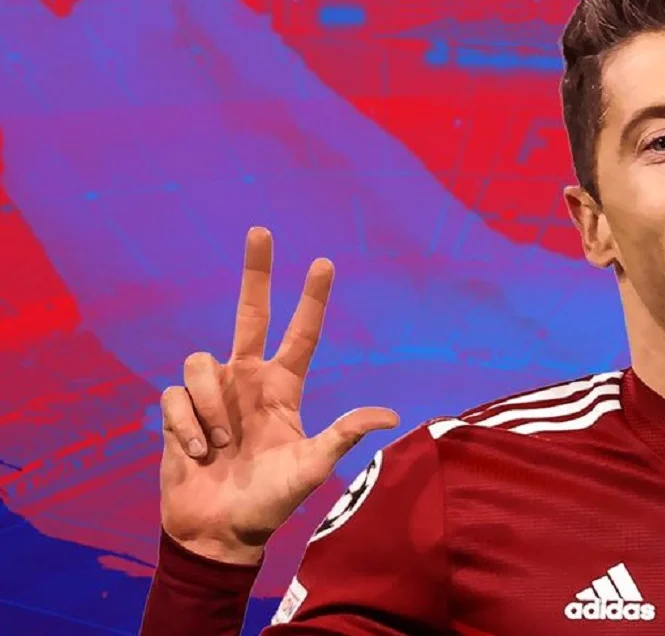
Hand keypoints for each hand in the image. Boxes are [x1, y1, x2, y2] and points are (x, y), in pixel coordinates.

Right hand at [158, 227, 397, 564]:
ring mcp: (212, 393)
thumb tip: (390, 415)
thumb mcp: (311, 466)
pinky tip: (197, 453)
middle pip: (250, 314)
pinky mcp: (178, 410)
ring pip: (202, 362)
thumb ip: (344, 436)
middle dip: (255, 273)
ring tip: (219, 444)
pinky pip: (176, 396)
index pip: (301, 335)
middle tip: (262, 231)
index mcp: (283, 388)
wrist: (219, 531)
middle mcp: (248, 380)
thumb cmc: (269, 501)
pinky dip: (188, 426)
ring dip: (211, 405)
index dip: (312, 300)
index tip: (324, 262)